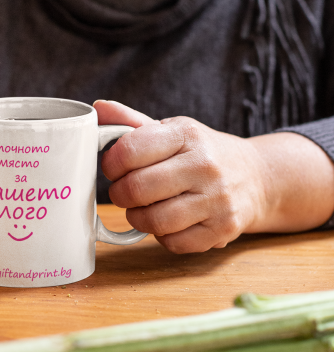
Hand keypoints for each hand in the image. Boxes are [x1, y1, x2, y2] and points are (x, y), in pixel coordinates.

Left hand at [95, 99, 333, 253]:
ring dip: (137, 218)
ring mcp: (217, 199)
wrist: (255, 176)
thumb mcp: (171, 131)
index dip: (111, 164)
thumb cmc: (201, 153)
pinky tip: (168, 222)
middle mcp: (205, 165)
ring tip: (141, 208)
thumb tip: (97, 108)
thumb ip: (132, 123)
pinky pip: (174, 243)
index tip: (113, 168)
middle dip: (120, 194)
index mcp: (187, 134)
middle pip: (138, 189)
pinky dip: (162, 236)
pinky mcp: (223, 229)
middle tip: (123, 192)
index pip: (130, 150)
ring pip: (154, 221)